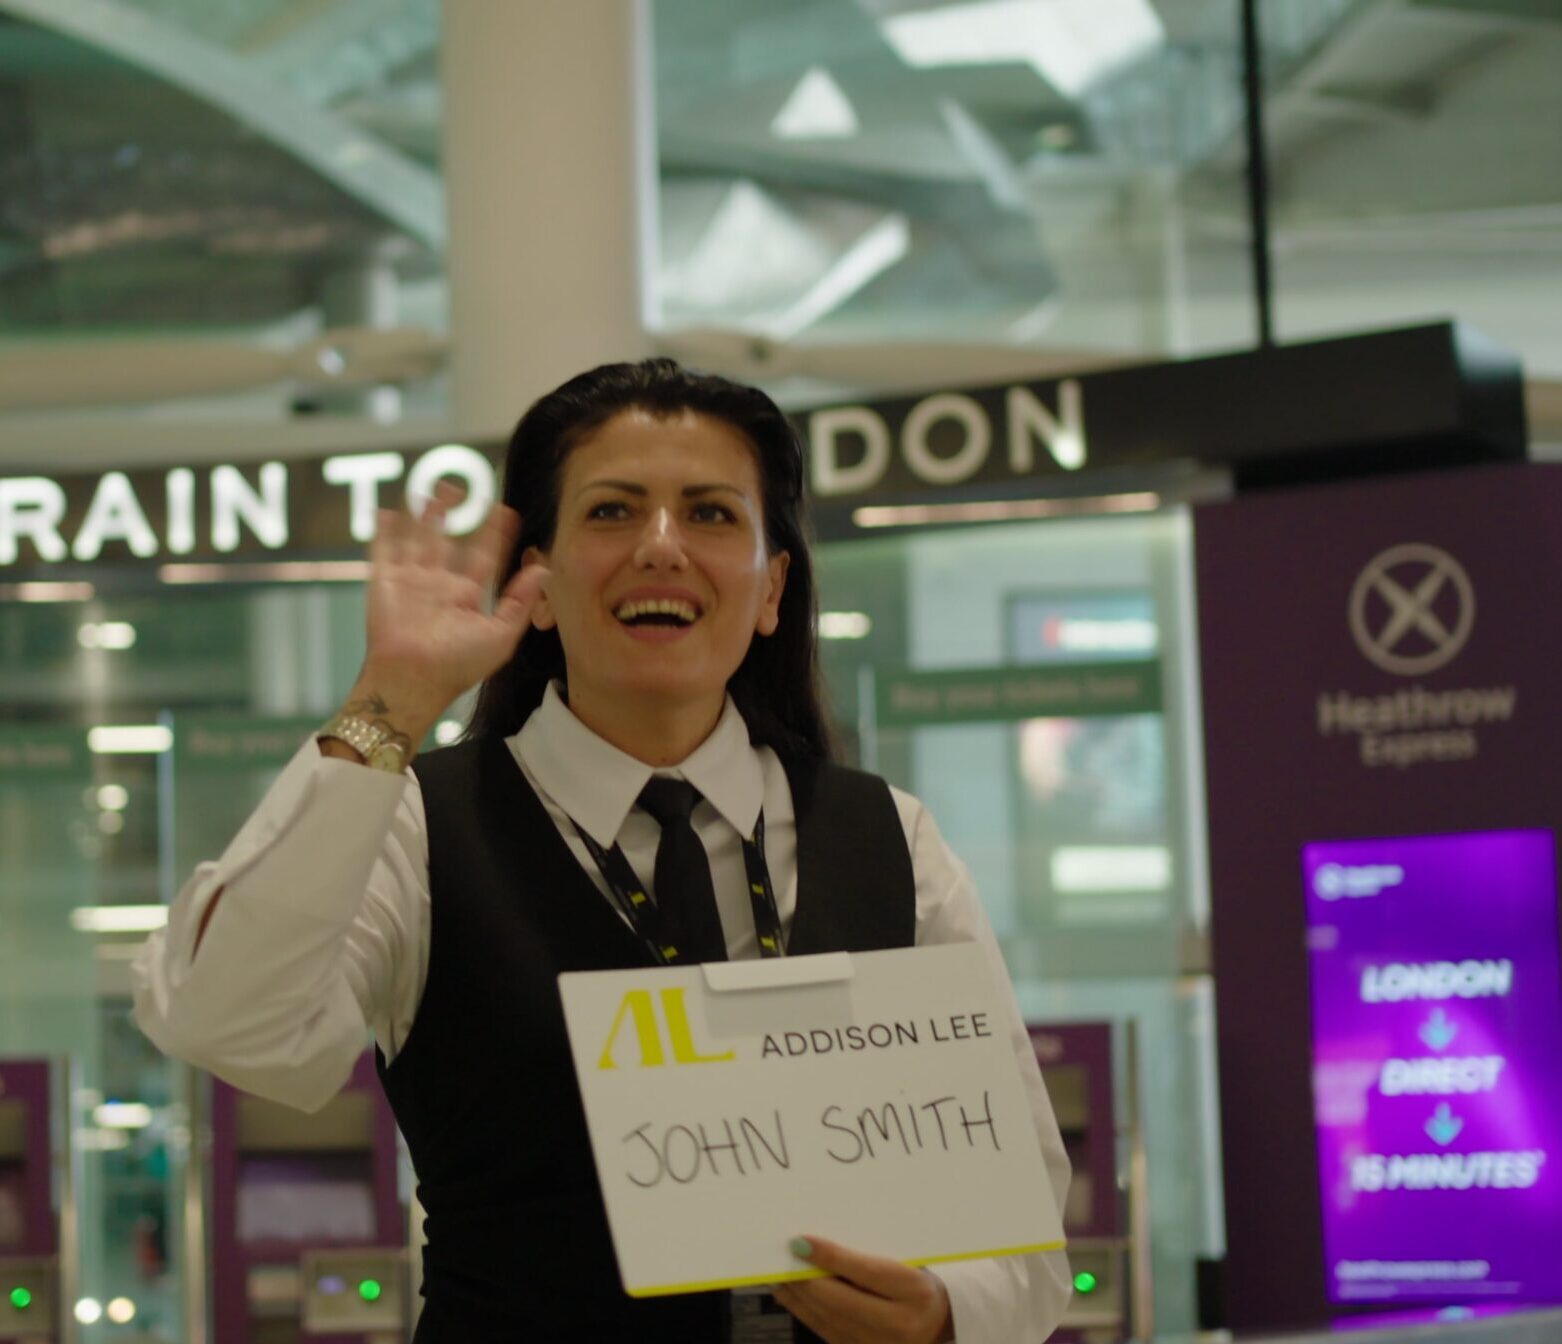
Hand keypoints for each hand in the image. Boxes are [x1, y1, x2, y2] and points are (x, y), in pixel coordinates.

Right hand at [352, 483, 547, 735]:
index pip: (483, 559)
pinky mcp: (384, 582)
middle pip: (449, 543)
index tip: (505, 511)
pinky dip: (386, 531)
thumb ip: (521, 600)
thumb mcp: (502, 634)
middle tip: (462, 490)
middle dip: (455, 516)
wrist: (413, 679)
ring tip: (435, 491)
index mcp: (467, 599)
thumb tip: (543, 568)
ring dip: (426, 516)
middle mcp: (439, 587)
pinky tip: (389, 510)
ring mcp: (411, 583)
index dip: (494, 535)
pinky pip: (384, 550)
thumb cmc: (458, 666)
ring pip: (419, 540)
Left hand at [772, 1236, 953, 1343]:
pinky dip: (807, 1314)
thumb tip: (818, 1246)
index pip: (865, 1272)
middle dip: (806, 1281)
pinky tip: (794, 1297)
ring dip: (800, 1298)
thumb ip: (864, 1258)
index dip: (830, 1257)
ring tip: (780, 1276)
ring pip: (830, 1321)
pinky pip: (829, 1334)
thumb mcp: (904, 1263)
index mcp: (915, 1292)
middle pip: (842, 1302)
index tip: (801, 1242)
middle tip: (781, 1259)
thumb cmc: (916, 1282)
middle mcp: (902, 1326)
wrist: (939, 1321)